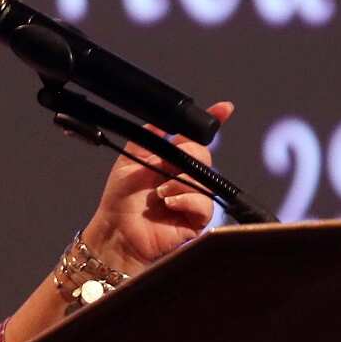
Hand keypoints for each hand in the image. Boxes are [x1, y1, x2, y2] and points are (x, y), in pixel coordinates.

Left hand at [80, 102, 233, 274]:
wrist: (116, 232)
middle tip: (167, 166)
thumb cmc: (120, 202)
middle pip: (203, 154)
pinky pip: (204, 203)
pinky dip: (186, 200)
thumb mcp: (128, 162)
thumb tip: (160, 121)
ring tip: (160, 193)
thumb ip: (145, 139)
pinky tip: (169, 204)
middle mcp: (184, 177)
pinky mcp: (196, 219)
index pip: (195, 138)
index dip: (213, 122)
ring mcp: (192, 197)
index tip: (224, 109)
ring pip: (204, 178)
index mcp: (171, 160)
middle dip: (188, 154)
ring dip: (180, 182)